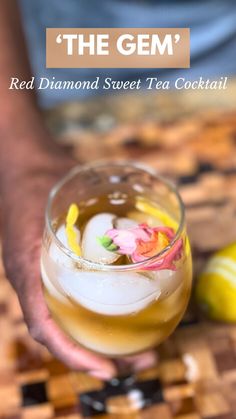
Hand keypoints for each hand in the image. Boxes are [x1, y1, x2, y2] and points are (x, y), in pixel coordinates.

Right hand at [1, 146, 156, 378]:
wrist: (22, 171)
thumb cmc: (36, 183)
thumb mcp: (59, 196)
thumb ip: (90, 209)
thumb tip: (146, 222)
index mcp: (27, 272)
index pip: (45, 327)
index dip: (74, 354)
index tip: (108, 369)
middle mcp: (35, 282)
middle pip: (64, 335)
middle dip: (102, 355)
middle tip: (145, 358)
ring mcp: (44, 278)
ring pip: (70, 322)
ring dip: (103, 339)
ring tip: (142, 345)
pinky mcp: (55, 270)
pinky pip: (73, 301)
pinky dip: (96, 315)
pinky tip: (124, 310)